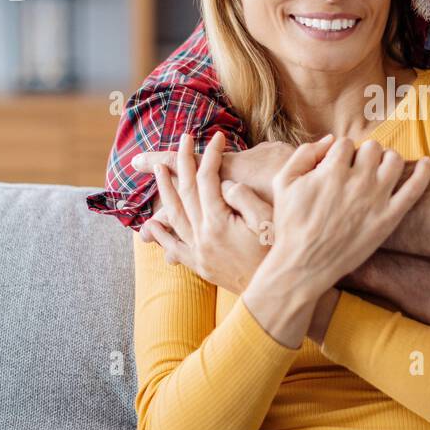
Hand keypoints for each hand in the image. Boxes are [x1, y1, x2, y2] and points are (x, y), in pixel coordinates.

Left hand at [139, 131, 272, 293]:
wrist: (277, 291)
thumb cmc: (278, 253)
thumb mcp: (268, 221)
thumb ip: (245, 199)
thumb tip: (225, 184)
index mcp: (219, 222)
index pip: (208, 179)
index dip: (211, 155)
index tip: (217, 137)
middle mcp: (203, 236)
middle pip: (186, 192)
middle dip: (183, 162)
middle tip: (181, 140)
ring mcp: (199, 252)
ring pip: (175, 216)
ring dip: (165, 191)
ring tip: (157, 172)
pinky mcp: (201, 266)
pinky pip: (175, 247)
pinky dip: (162, 236)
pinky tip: (151, 226)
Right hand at [260, 135, 429, 296]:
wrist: (304, 264)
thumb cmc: (291, 224)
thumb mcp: (283, 182)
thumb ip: (304, 153)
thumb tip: (330, 139)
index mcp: (332, 170)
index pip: (346, 143)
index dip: (340, 154)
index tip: (336, 168)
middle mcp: (357, 181)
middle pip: (372, 148)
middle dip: (364, 154)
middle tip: (357, 170)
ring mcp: (376, 200)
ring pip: (394, 160)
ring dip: (388, 159)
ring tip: (379, 169)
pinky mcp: (389, 218)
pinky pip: (415, 189)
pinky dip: (424, 172)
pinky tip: (428, 163)